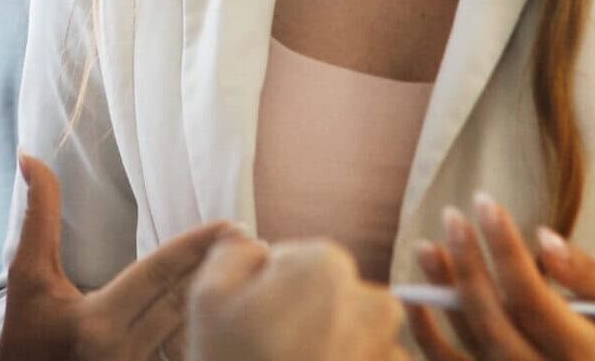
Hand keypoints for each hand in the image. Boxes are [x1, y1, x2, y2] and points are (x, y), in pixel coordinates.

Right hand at [0, 155, 235, 360]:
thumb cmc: (25, 331)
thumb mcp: (28, 274)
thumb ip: (39, 215)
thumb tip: (30, 156)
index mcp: (99, 320)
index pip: (159, 274)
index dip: (197, 246)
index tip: (231, 225)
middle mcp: (124, 350)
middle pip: (185, 302)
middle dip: (222, 270)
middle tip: (256, 240)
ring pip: (192, 331)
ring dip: (222, 302)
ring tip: (254, 271)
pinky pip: (185, 353)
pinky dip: (205, 330)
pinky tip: (230, 311)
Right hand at [188, 234, 407, 360]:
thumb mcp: (207, 294)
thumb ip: (234, 250)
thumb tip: (255, 245)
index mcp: (326, 266)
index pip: (299, 261)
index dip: (272, 289)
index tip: (257, 321)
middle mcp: (371, 300)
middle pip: (334, 295)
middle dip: (309, 317)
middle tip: (273, 350)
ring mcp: (387, 350)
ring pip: (356, 333)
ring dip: (331, 348)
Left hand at [407, 194, 594, 360]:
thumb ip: (589, 275)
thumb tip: (543, 237)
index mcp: (587, 359)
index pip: (532, 301)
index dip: (505, 249)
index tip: (487, 202)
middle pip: (494, 323)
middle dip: (467, 267)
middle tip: (452, 217)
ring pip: (471, 346)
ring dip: (443, 294)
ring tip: (427, 247)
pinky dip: (426, 338)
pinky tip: (411, 299)